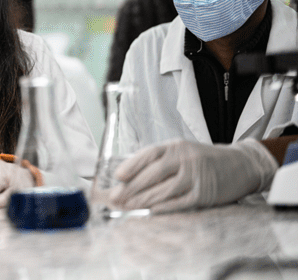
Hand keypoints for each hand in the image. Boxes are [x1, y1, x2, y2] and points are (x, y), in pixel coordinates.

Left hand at [110, 139, 278, 213]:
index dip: (132, 165)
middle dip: (132, 187)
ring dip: (143, 200)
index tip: (118, 176)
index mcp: (176, 147)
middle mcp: (185, 159)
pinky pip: (180, 202)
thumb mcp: (181, 152)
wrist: (240, 165)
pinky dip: (164, 207)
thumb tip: (130, 176)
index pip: (149, 154)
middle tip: (116, 197)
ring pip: (164, 190)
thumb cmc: (203, 160)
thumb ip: (159, 161)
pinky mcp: (205, 193)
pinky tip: (151, 211)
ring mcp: (196, 177)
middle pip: (153, 174)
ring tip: (127, 207)